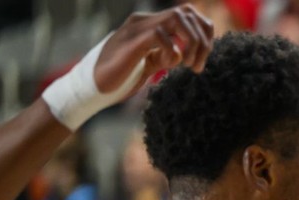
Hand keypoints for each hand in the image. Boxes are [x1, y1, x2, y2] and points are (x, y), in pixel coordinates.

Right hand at [99, 6, 214, 91]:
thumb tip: (185, 52)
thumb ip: (167, 53)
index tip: (204, 56)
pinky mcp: (130, 43)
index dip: (204, 32)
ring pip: (177, 19)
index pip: (188, 13)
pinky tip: (166, 65)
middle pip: (187, 13)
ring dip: (191, 44)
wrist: (94, 87)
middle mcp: (143, 21)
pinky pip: (160, 35)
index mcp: (150, 24)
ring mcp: (136, 29)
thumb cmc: (123, 76)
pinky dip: (171, 50)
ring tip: (187, 65)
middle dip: (202, 41)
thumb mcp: (151, 62)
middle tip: (197, 67)